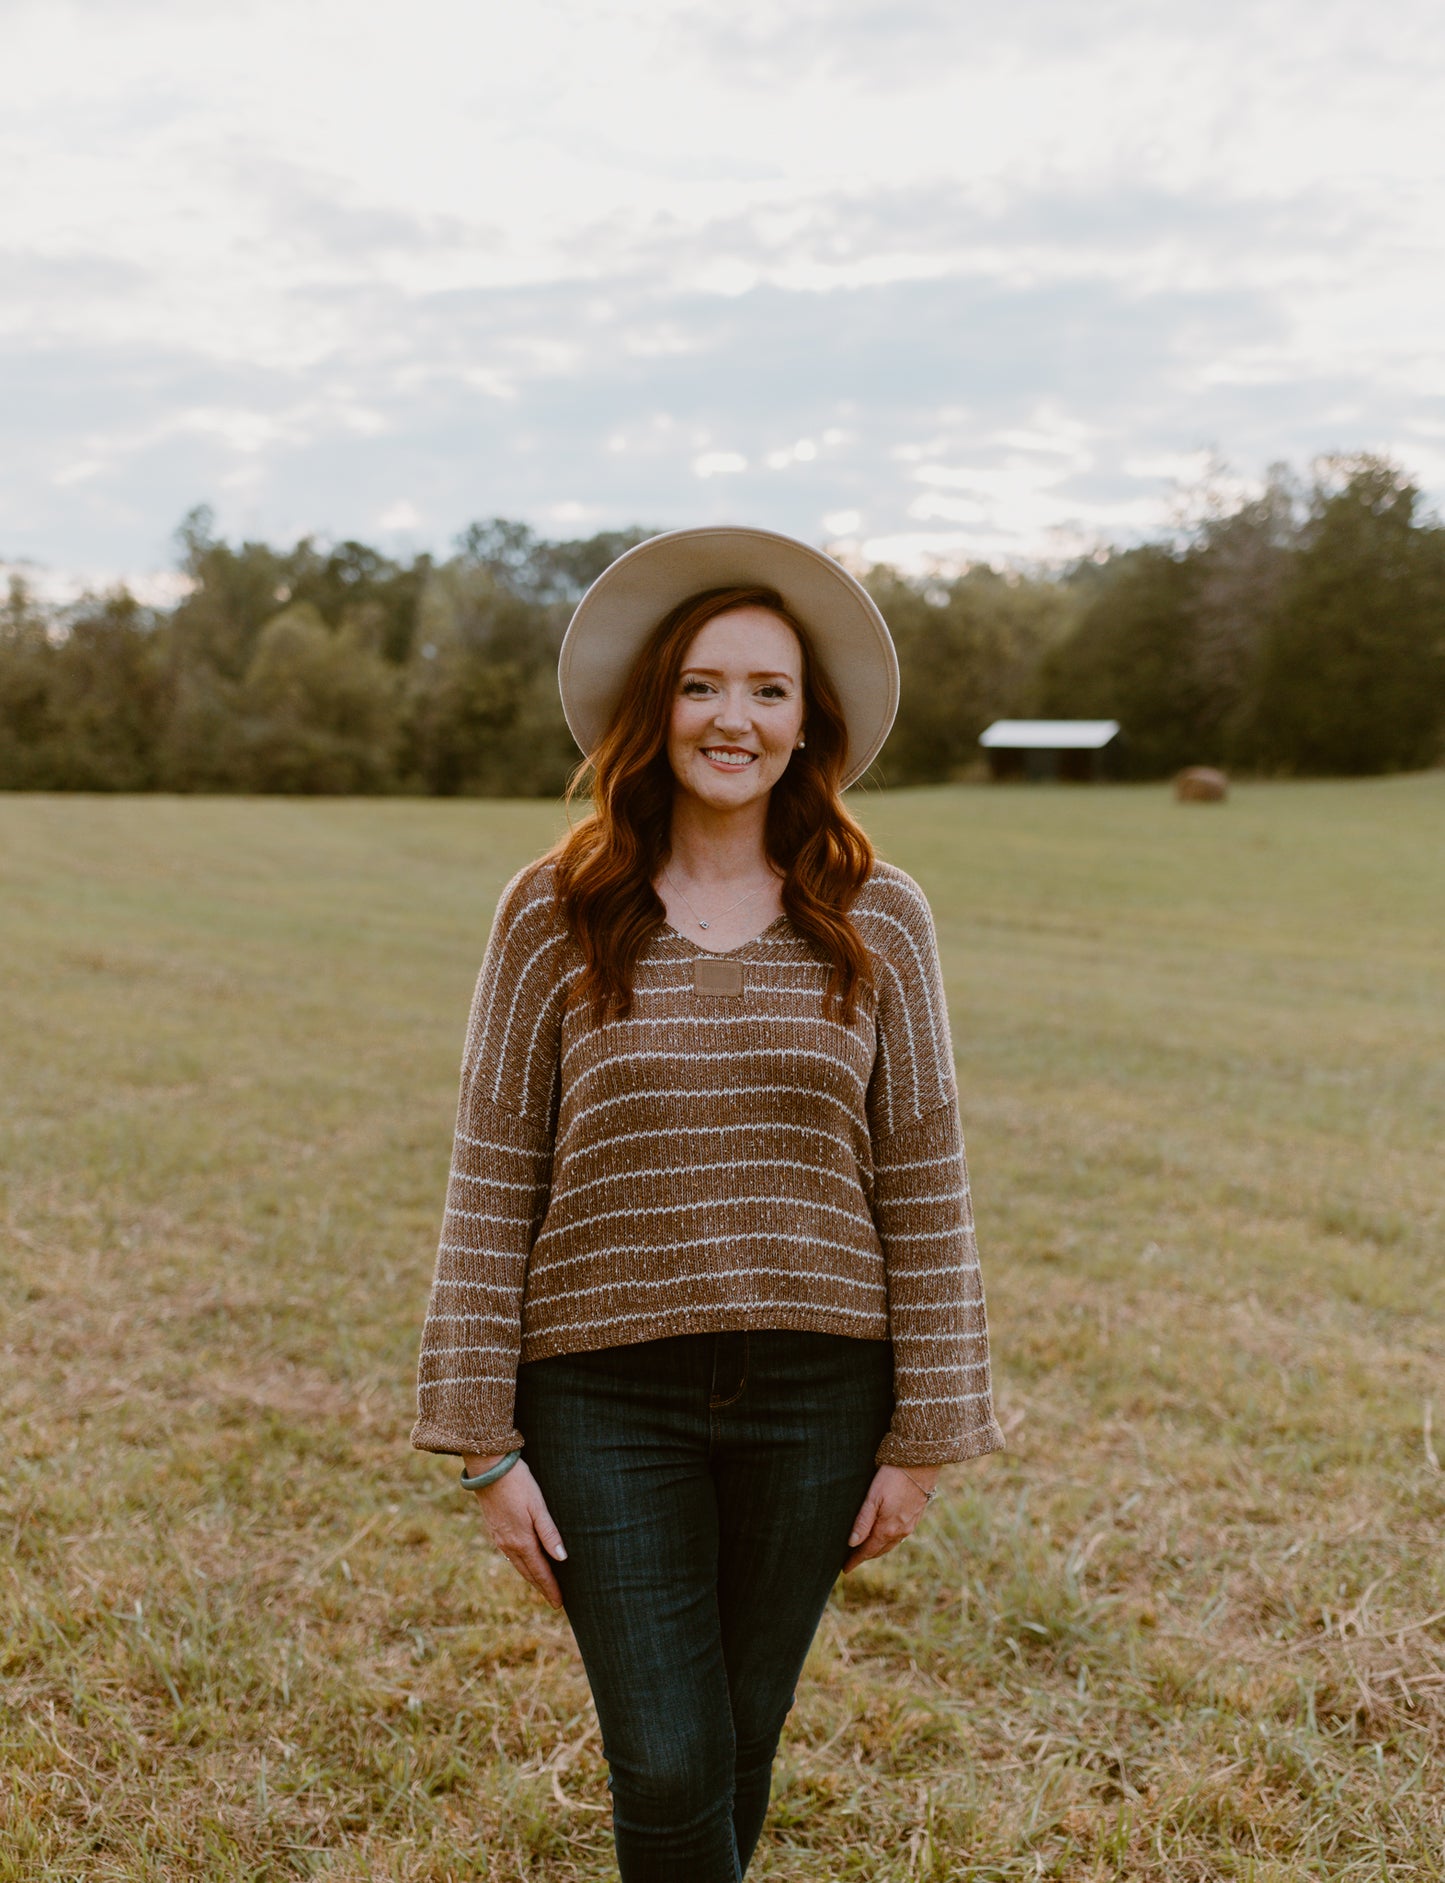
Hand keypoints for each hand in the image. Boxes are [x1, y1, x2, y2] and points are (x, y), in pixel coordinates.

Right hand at [462, 1454, 567, 1607]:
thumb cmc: (519, 1484)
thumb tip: (562, 1559)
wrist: (489, 1469)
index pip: (540, 1572)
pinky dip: (520, 1564)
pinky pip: (510, 1555)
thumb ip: (550, 1533)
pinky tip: (524, 1563)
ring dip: (531, 1577)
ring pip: (518, 1565)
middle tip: (554, 1600)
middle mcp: (509, 1545)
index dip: (551, 1588)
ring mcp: (499, 1538)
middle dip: (542, 1587)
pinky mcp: (494, 1530)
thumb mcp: (538, 1506)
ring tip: (542, 1585)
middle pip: (528, 1573)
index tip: (560, 1604)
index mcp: (522, 1541)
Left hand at [842, 1463, 939, 1571]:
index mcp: (888, 1529)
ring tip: (867, 1550)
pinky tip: (886, 1536)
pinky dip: (890, 1540)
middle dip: (866, 1556)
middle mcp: (901, 1531)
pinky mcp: (916, 1516)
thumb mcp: (873, 1497)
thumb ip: (863, 1521)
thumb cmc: (892, 1477)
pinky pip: (901, 1536)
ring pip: (891, 1544)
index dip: (855, 1560)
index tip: (845, 1569)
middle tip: (853, 1560)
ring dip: (878, 1549)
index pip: (868, 1550)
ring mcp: (910, 1525)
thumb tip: (852, 1543)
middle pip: (880, 1550)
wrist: (921, 1463)